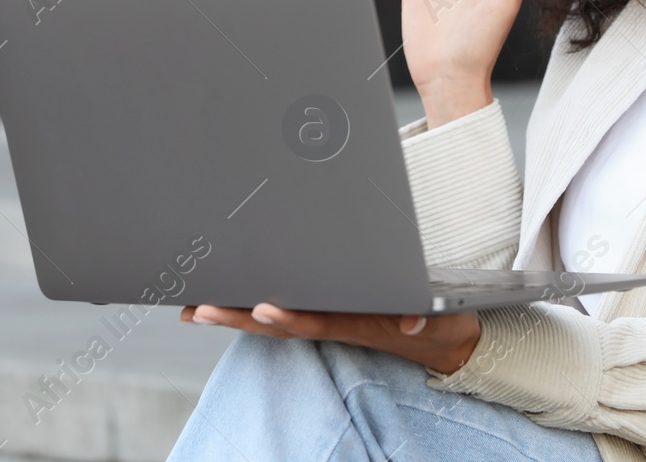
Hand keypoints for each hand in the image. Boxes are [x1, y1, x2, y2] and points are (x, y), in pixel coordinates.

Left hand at [181, 303, 481, 375]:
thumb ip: (424, 318)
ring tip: (200, 308)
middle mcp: (338, 323)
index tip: (261, 307)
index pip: (319, 321)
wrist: (446, 341)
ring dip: (237, 316)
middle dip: (241, 317)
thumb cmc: (438, 322)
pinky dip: (253, 311)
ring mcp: (332, 321)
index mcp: (361, 322)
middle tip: (204, 308)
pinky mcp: (330, 315)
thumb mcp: (441, 318)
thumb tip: (410, 322)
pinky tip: (226, 305)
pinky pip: (285, 315)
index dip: (290, 316)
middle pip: (284, 324)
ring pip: (277, 321)